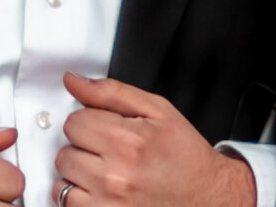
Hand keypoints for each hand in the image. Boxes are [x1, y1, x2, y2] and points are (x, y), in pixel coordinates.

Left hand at [53, 72, 255, 206]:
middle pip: (65, 152)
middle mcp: (116, 177)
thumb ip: (110, 92)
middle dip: (84, 149)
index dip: (89, 123)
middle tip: (110, 154)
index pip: (74, 122)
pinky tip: (101, 194)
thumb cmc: (185, 157)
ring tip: (106, 174)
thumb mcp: (156, 110)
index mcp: (127, 141)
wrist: (211, 201)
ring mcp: (110, 206)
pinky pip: (68, 206)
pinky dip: (79, 199)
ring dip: (79, 176)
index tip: (106, 131)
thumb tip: (72, 80)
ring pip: (63, 182)